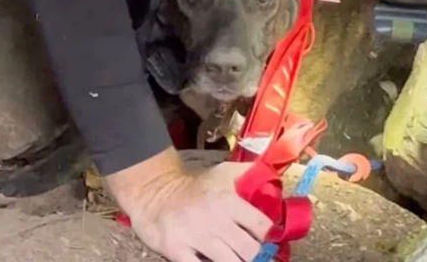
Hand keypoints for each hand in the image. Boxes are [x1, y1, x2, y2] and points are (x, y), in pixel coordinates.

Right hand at [109, 150, 272, 261]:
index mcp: (229, 201)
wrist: (153, 193)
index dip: (268, 235)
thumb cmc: (194, 187)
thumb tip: (273, 177)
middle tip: (252, 253)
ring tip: (236, 257)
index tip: (266, 238)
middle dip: (254, 254)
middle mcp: (214, 220)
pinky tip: (214, 261)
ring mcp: (194, 237)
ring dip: (236, 261)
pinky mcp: (175, 251)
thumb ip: (249, 173)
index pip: (262, 226)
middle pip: (249, 250)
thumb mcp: (223, 173)